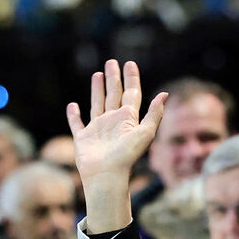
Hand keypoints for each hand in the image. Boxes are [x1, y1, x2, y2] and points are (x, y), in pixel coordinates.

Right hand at [67, 59, 166, 232]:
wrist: (107, 175)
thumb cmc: (127, 156)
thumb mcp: (145, 133)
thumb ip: (154, 114)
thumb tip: (165, 94)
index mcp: (128, 119)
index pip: (131, 94)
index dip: (131, 79)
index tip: (130, 64)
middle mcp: (113, 122)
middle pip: (114, 94)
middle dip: (114, 78)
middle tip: (112, 62)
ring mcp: (98, 130)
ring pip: (98, 104)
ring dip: (97, 90)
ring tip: (97, 74)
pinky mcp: (83, 138)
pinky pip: (77, 124)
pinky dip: (73, 115)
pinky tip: (72, 105)